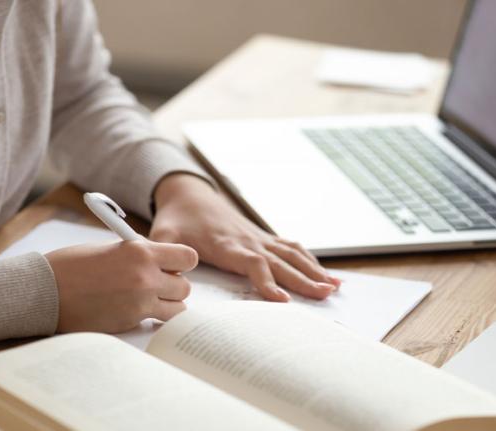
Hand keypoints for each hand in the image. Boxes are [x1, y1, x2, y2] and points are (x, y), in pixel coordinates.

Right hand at [46, 239, 197, 332]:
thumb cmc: (71, 266)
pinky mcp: (130, 322)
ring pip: (179, 308)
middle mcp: (146, 277)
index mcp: (140, 252)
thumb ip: (138, 253)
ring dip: (168, 304)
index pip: (188, 257)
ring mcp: (140, 303)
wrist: (45, 291)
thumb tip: (158, 260)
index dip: (182, 262)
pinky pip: (157, 321)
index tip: (172, 264)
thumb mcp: (110, 248)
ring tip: (148, 299)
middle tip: (157, 284)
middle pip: (186, 286)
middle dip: (174, 285)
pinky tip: (137, 311)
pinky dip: (153, 318)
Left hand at [150, 174, 340, 301]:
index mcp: (226, 244)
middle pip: (280, 262)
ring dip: (313, 270)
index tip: (282, 300)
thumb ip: (165, 254)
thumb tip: (170, 277)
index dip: (267, 281)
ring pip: (291, 254)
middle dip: (303, 279)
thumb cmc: (176, 219)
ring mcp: (257, 237)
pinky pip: (290, 247)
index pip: (252, 263)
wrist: (187, 193)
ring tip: (333, 288)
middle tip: (324, 295)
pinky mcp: (261, 236)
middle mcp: (247, 240)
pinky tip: (325, 274)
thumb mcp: (162, 235)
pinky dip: (310, 260)